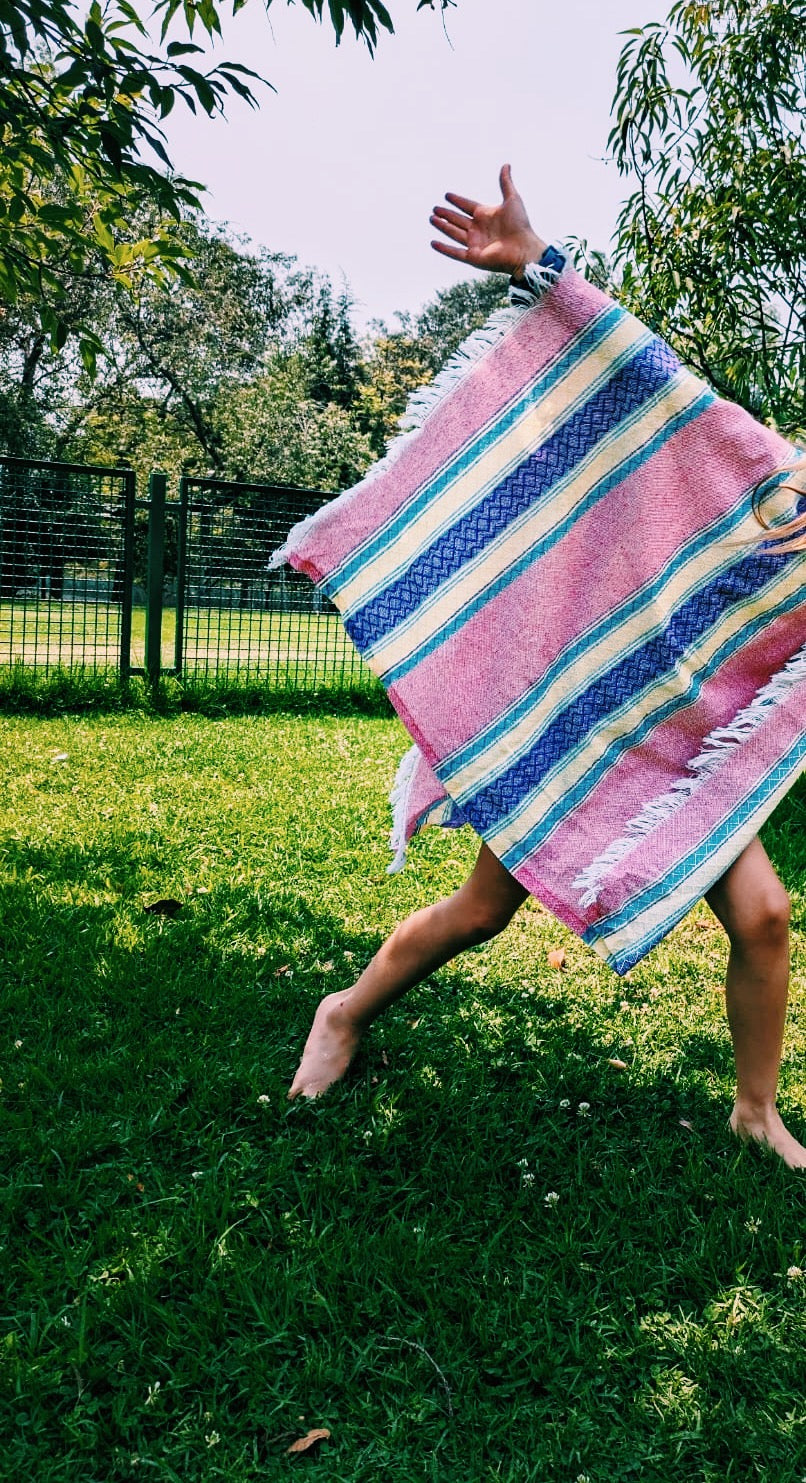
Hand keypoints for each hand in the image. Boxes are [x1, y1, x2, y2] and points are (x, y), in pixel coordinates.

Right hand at [430, 164, 545, 277]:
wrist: (523, 248)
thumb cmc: (520, 225)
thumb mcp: (512, 199)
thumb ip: (506, 183)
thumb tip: (506, 164)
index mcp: (485, 215)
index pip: (467, 206)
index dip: (457, 201)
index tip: (447, 195)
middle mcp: (478, 229)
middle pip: (458, 220)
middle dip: (446, 214)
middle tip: (435, 208)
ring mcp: (474, 243)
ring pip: (453, 233)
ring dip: (442, 226)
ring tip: (431, 218)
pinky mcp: (472, 257)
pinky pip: (454, 252)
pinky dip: (443, 248)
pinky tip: (433, 242)